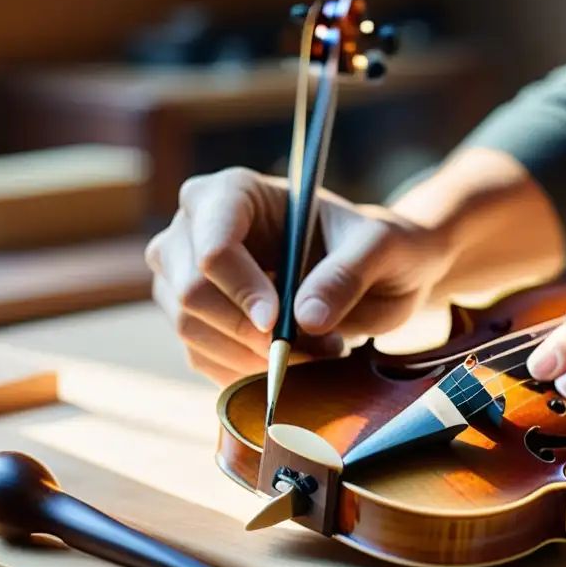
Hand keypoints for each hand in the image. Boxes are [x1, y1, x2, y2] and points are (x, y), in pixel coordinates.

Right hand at [145, 167, 453, 385]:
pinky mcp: (195, 321)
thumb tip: (306, 319)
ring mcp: (185, 276)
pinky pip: (202, 359)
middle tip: (313, 349)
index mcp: (233, 193)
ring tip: (317, 351)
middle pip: (192, 292)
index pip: (213, 245)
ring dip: (254, 357)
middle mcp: (194, 229)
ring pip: (191, 330)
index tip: (279, 324)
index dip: (241, 289)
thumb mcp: (380, 248)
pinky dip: (248, 373)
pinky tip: (294, 364)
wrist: (377, 275)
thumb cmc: (375, 247)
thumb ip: (346, 274)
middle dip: (251, 332)